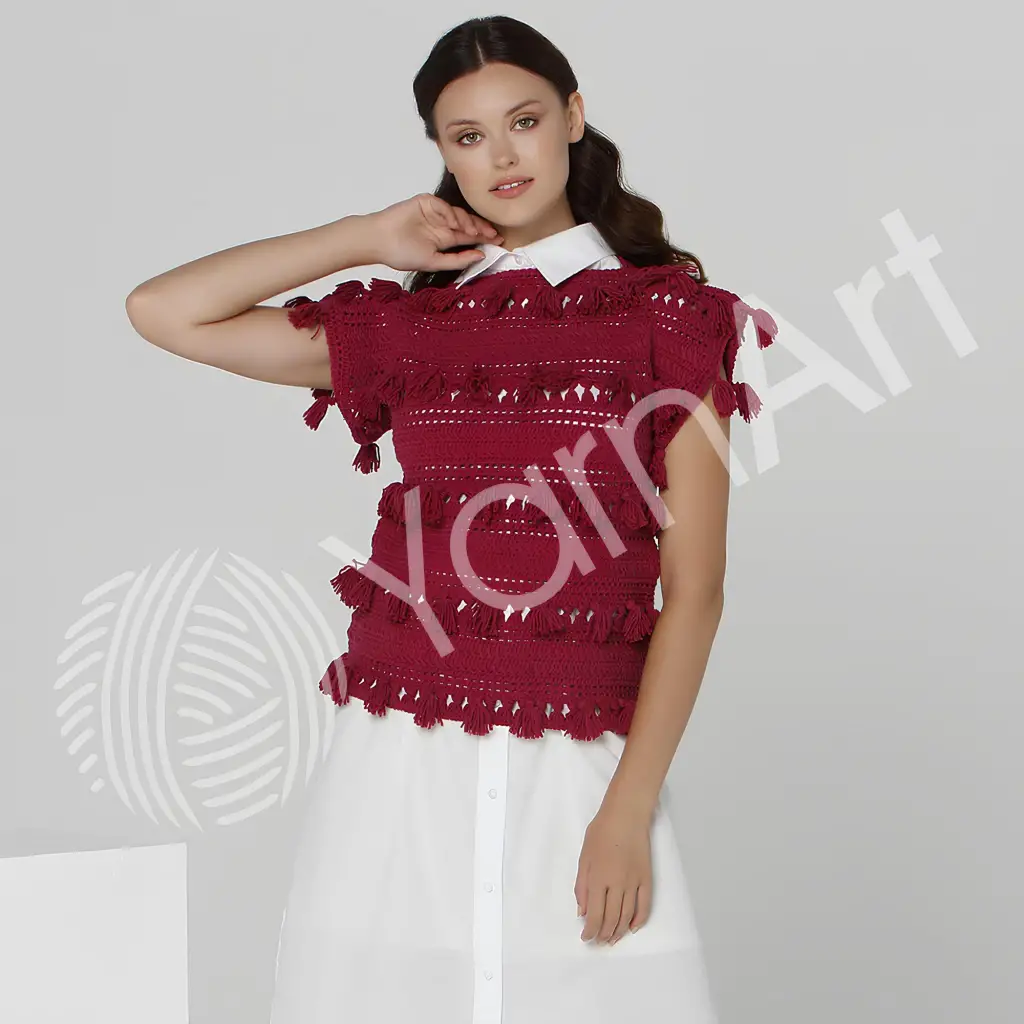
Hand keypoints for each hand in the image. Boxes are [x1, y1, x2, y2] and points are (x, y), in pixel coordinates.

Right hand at [366, 193, 503, 272]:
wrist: (379, 241)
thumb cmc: (401, 254)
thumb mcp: (434, 262)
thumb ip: (457, 260)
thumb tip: (480, 256)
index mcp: (444, 239)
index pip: (468, 237)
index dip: (484, 238)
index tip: (499, 241)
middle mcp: (442, 224)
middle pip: (467, 224)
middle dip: (482, 228)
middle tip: (494, 234)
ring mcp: (434, 212)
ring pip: (458, 214)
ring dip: (468, 222)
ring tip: (473, 232)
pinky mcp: (426, 202)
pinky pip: (444, 206)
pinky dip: (451, 214)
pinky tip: (455, 224)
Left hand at [574, 800, 652, 944]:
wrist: (626, 815)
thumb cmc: (601, 832)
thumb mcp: (584, 856)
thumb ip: (581, 886)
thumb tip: (582, 911)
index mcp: (598, 878)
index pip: (594, 915)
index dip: (590, 931)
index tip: (586, 937)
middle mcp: (617, 884)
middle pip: (611, 919)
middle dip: (603, 934)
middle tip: (598, 941)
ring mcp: (634, 882)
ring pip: (627, 916)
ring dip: (619, 931)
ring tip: (612, 939)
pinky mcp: (647, 878)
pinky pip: (645, 906)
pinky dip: (639, 920)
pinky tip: (631, 928)